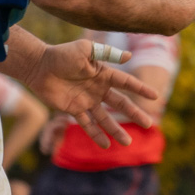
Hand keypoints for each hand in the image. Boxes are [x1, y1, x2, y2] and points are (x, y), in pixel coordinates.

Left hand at [19, 39, 159, 147]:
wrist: (39, 66)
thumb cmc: (62, 54)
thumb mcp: (85, 49)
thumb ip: (106, 53)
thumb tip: (129, 57)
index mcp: (103, 73)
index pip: (126, 83)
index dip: (140, 89)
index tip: (155, 96)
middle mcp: (98, 88)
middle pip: (120, 104)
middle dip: (134, 114)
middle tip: (148, 124)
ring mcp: (87, 100)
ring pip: (105, 118)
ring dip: (116, 130)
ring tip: (127, 143)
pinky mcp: (74, 109)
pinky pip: (87, 124)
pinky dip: (96, 134)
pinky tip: (105, 145)